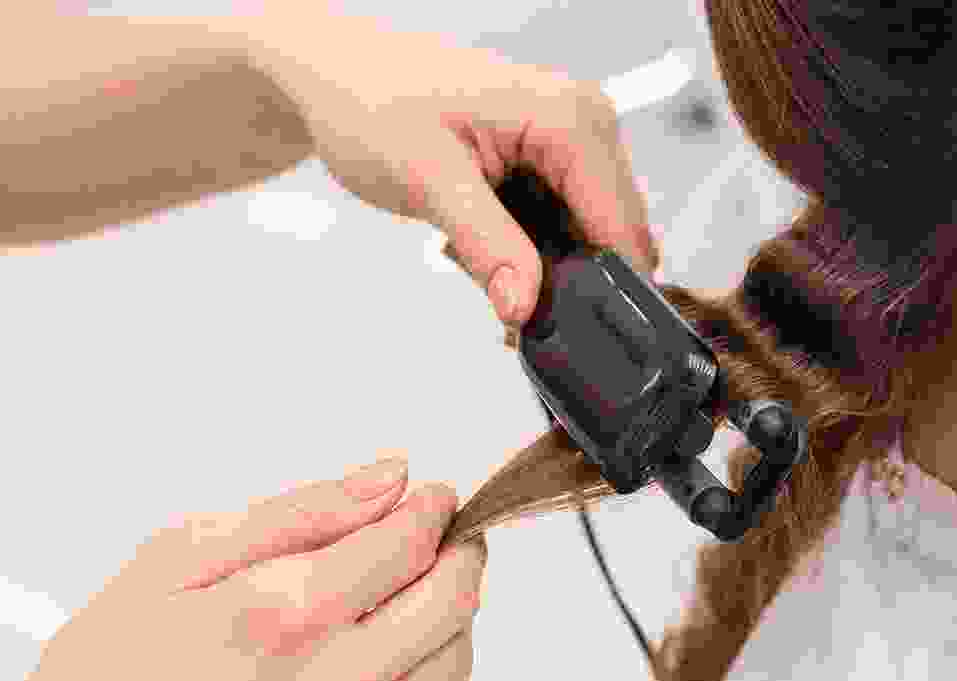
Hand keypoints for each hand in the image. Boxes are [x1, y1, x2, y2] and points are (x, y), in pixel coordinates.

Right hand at [0, 456, 487, 680]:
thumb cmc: (108, 677)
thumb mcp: (177, 559)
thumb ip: (295, 513)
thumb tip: (381, 477)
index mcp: (283, 616)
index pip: (410, 541)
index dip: (431, 504)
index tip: (427, 493)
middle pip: (453, 597)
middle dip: (459, 547)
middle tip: (438, 526)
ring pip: (457, 657)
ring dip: (454, 606)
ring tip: (418, 582)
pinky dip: (441, 668)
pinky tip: (406, 645)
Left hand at [268, 11, 659, 327]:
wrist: (337, 74)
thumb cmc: (370, 102)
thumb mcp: (428, 179)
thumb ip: (486, 245)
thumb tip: (526, 306)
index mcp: (569, 118)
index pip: (619, 225)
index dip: (594, 289)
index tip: (550, 329)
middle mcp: (584, 122)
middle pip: (610, 237)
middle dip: (559, 282)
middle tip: (498, 303)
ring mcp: (569, 139)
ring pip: (583, 237)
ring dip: (536, 268)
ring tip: (471, 258)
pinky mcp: (548, 156)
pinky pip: (559, 222)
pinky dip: (523, 248)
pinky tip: (475, 241)